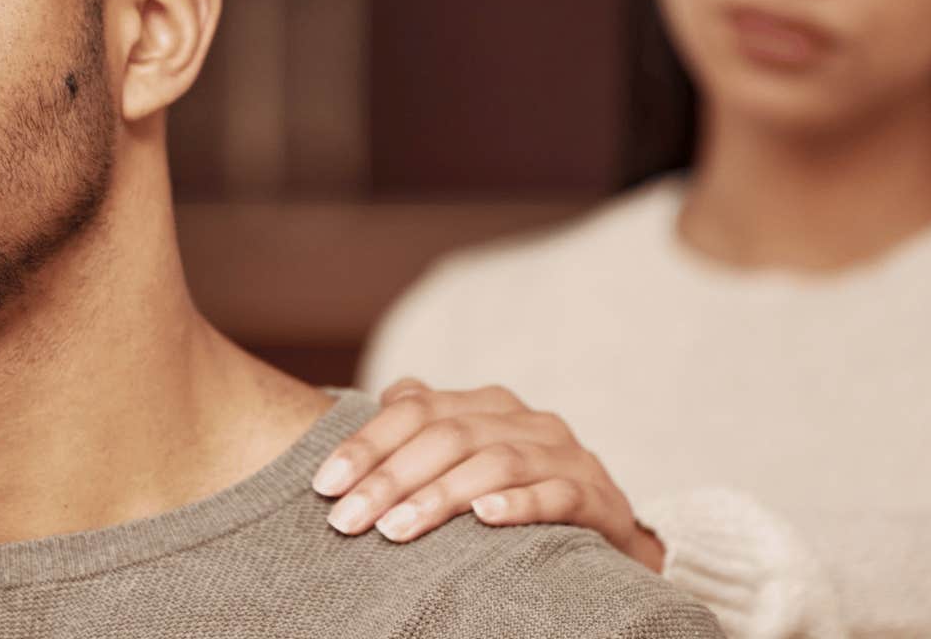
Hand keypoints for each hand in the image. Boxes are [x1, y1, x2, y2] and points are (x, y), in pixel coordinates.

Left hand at [313, 379, 666, 570]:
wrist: (606, 530)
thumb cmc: (518, 494)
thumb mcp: (469, 457)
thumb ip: (425, 429)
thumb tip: (375, 399)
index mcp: (488, 403)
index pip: (417, 408)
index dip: (366, 444)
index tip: (323, 485)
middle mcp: (526, 420)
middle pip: (448, 436)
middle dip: (389, 479)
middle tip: (346, 521)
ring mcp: (566, 455)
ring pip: (496, 464)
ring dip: (440, 497)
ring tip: (395, 530)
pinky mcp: (598, 497)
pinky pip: (557, 495)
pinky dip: (520, 505)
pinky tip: (484, 519)